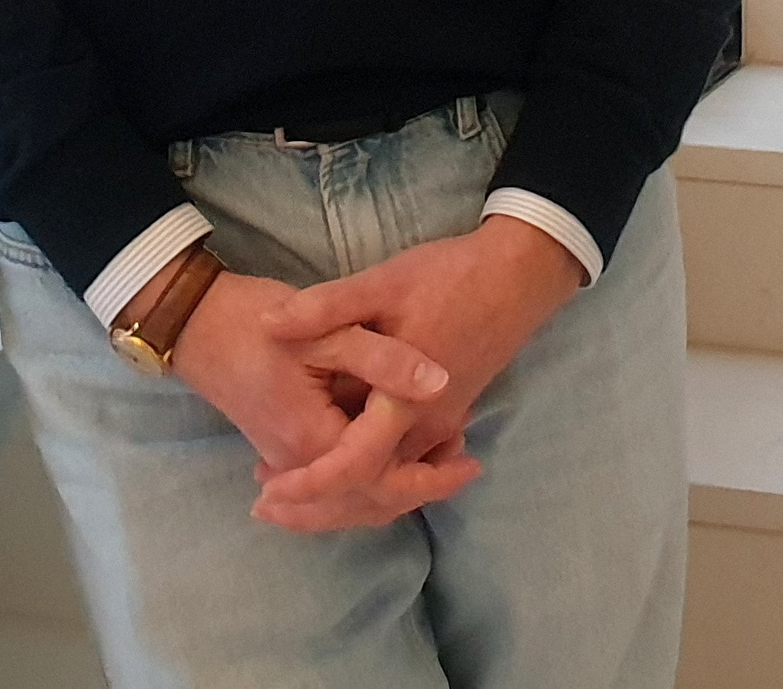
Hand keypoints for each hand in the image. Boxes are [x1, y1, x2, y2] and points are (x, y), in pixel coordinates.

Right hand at [162, 270, 477, 526]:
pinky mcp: (280, 448)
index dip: (431, 477)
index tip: (471, 463)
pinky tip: (390, 463)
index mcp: (314, 440)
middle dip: (419, 490)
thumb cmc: (255, 320)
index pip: (382, 480)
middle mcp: (298, 463)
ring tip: (438, 463)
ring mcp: (284, 460)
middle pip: (367, 501)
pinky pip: (331, 485)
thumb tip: (442, 382)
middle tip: (465, 466)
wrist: (193, 322)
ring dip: (393, 490)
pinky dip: (364, 485)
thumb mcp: (328, 330)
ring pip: (348, 499)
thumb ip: (385, 359)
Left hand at [252, 218, 583, 531]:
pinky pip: (407, 464)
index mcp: (403, 401)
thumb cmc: (450, 278)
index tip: (266, 493)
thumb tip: (265, 323)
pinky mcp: (447, 415)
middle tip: (264, 503)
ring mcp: (441, 424)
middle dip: (318, 506)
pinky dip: (372, 475)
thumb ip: (325, 307)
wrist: (517, 275)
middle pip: (371, 492)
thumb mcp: (382, 282)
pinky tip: (338, 460)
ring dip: (342, 493)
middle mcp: (424, 427)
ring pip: (390, 482)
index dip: (309, 485)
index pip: (354, 467)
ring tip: (289, 487)